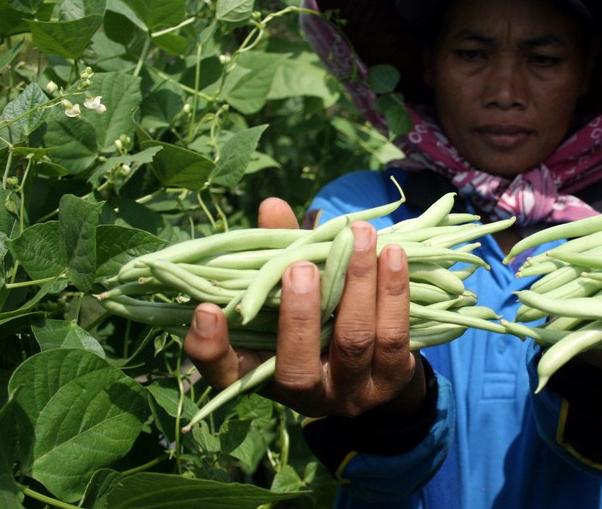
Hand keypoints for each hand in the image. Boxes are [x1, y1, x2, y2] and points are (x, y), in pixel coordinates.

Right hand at [183, 199, 426, 418]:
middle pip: (297, 367)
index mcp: (265, 374)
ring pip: (354, 342)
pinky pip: (395, 336)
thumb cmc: (319, 319)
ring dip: (358, 285)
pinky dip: (393, 292)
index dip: (210, 349)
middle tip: (301, 267)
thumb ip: (281, 255)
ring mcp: (352, 392)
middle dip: (299, 315)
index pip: (227, 375)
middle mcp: (305, 394)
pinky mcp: (393, 379)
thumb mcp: (293, 292)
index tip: (205, 311)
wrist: (378, 367)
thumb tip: (272, 206)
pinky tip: (393, 254)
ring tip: (359, 236)